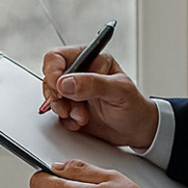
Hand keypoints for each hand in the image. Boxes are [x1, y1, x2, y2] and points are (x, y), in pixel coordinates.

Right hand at [41, 47, 156, 148]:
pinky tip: (80, 122)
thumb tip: (66, 82)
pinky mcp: (70, 107)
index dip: (54, 71)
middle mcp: (79, 73)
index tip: (58, 88)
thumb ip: (93, 83)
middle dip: (59, 95)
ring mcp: (73, 91)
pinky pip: (55, 113)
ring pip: (52, 96)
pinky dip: (66, 120)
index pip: (59, 57)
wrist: (136, 130)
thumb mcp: (119, 91)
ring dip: (63, 109)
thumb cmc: (134, 106)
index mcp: (91, 59)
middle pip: (50, 77)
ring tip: (82, 116)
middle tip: (71, 107)